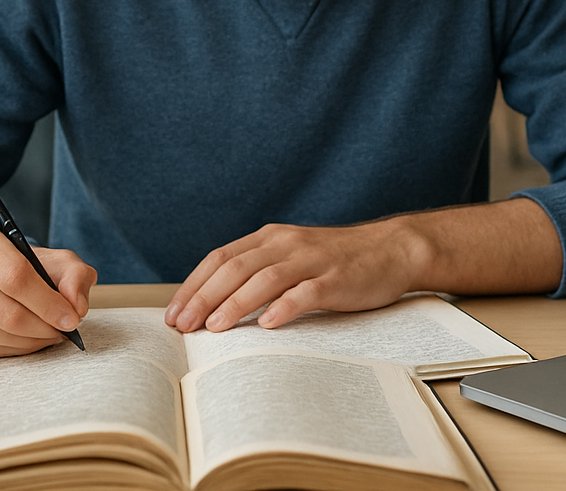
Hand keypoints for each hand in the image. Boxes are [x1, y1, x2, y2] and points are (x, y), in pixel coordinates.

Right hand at [0, 225, 97, 358]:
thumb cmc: (17, 265)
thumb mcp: (52, 259)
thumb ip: (74, 275)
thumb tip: (76, 307)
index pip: (16, 278)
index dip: (49, 304)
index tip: (71, 319)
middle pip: (8, 314)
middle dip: (44, 328)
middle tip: (62, 330)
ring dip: (32, 341)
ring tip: (47, 332)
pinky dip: (15, 350)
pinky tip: (25, 339)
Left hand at [165, 220, 426, 333]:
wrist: (392, 249)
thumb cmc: (337, 261)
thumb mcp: (292, 256)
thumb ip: (259, 271)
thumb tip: (213, 306)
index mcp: (271, 237)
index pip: (221, 257)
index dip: (194, 285)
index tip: (173, 313)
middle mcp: (287, 244)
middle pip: (235, 267)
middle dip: (204, 297)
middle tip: (183, 326)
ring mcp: (312, 260)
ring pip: (264, 278)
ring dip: (235, 303)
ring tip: (213, 327)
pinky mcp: (336, 279)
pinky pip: (305, 292)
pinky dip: (284, 307)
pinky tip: (267, 325)